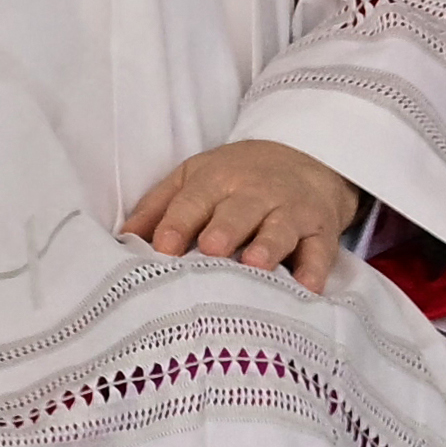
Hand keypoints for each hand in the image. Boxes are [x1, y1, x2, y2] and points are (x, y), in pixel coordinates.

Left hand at [125, 140, 360, 293]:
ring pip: (280, 228)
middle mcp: (255, 194)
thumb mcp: (193, 178)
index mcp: (216, 181)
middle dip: (225, 230)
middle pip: (239, 211)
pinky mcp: (321, 230)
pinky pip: (321, 250)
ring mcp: (291, 211)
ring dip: (269, 245)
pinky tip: (308, 288)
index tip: (163, 247)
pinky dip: (316, 268)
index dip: (177, 223)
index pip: (193, 201)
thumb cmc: (235, 178)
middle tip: (210, 250)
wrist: (305, 158)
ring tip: (256, 264)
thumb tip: (124, 239)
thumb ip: (159, 207)